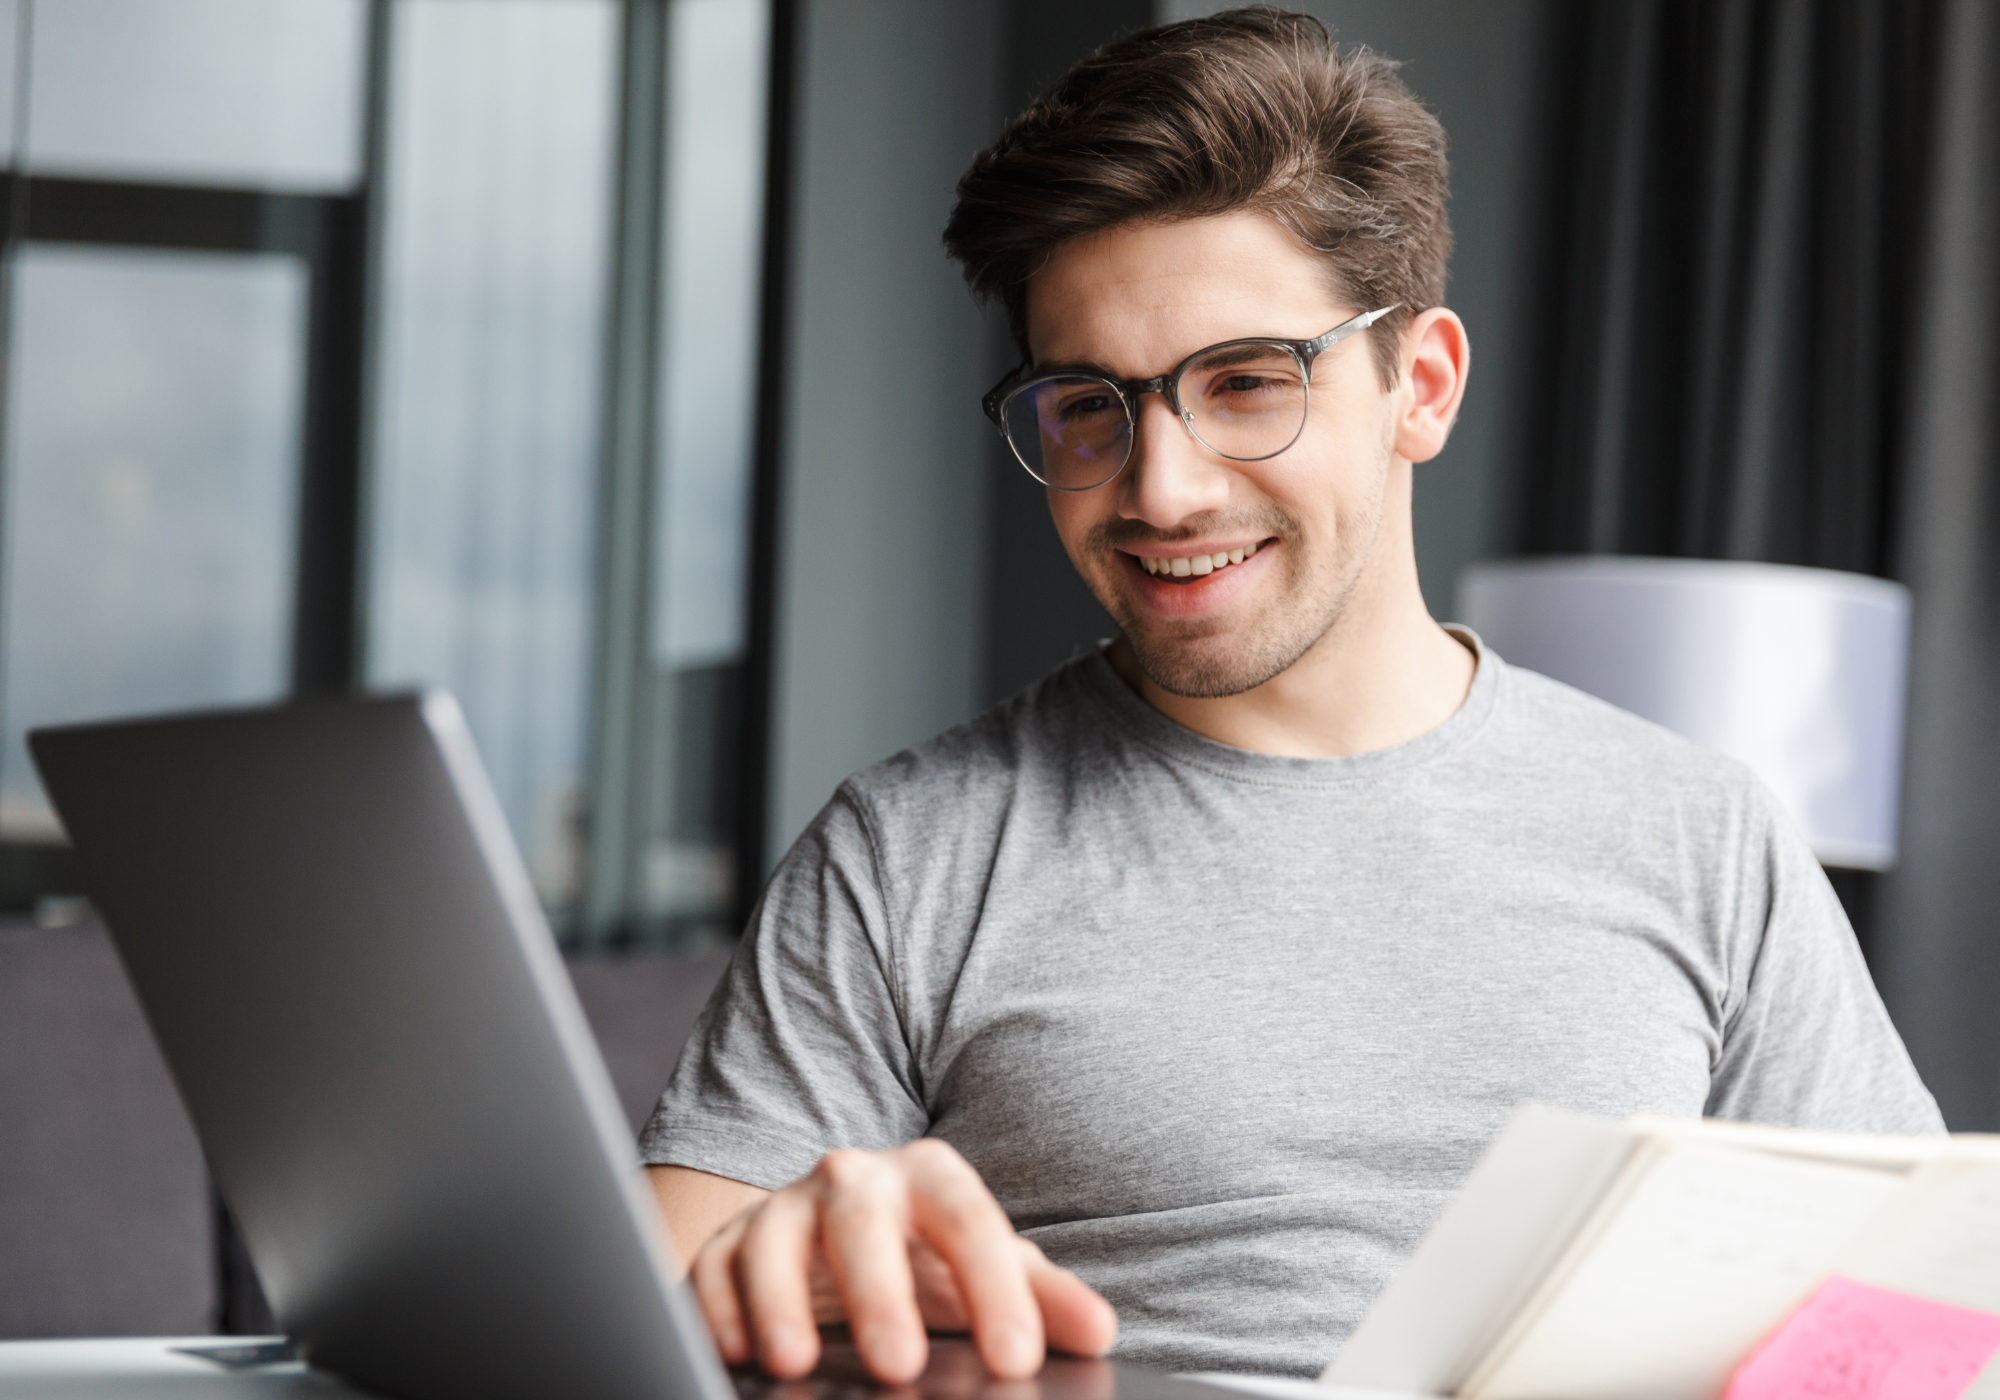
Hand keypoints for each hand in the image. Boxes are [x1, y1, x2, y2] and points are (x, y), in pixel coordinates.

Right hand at [687, 1139, 1117, 1382]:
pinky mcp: (727, 1242)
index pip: (969, 1222)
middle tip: (902, 1366)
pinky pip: (713, 1266)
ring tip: (792, 1362)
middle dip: (880, 1293)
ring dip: (779, 1301)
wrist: (845, 1232)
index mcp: (929, 1178)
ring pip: (773, 1238)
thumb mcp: (989, 1270)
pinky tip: (735, 1350)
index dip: (994, 1288)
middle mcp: (854, 1179)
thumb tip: (1098, 1329)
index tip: (1017, 1356)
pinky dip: (717, 1306)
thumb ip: (1043, 1299)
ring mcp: (785, 1207)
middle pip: (863, 1222)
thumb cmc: (927, 1257)